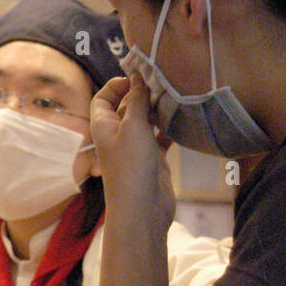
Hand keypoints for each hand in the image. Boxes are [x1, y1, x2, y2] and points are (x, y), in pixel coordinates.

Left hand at [90, 74, 175, 232]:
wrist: (142, 209)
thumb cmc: (131, 165)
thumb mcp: (133, 126)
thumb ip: (137, 100)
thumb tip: (137, 76)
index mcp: (102, 126)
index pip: (103, 98)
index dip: (116, 85)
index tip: (137, 78)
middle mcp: (116, 135)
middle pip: (126, 107)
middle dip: (142, 94)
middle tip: (163, 83)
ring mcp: (135, 148)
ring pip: (146, 121)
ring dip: (158, 110)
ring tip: (175, 97)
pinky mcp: (152, 159)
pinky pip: (161, 138)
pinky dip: (169, 128)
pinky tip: (182, 119)